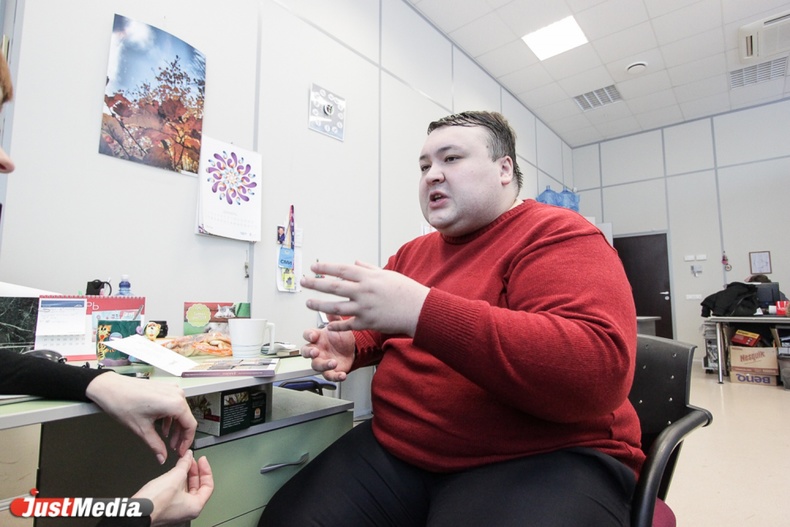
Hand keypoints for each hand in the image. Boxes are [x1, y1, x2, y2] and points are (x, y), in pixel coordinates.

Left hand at [85, 372, 196, 463]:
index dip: (187, 441)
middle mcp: (177, 394)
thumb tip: (162, 457)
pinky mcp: (165, 388)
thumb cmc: (123, 404)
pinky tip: (163, 428)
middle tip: (174, 449)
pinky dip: (170, 418)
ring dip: (176, 428)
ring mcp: (172, 390)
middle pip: (186, 419)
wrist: (110, 388)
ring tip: (168, 441)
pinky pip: (174, 405)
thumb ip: (156, 446)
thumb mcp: (142, 429)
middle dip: (181, 436)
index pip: (190, 426)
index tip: (181, 451)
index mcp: (175, 404)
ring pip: (180, 413)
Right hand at [132, 450, 213, 526]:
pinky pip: (176, 492)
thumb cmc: (155, 503)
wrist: (136, 512)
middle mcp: (187, 510)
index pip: (208, 486)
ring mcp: (176, 510)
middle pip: (197, 487)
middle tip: (191, 460)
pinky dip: (177, 481)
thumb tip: (188, 456)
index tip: (202, 460)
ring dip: (185, 475)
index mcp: (195, 506)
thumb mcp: (175, 477)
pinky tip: (173, 472)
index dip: (206, 470)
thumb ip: (184, 464)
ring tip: (182, 463)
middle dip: (195, 471)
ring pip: (186, 489)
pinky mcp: (166, 507)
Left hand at [300, 260, 428, 335]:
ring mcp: (365, 308)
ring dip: (320, 305)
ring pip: (336, 307)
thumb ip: (369, 269)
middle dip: (316, 284)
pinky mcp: (368, 322)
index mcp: (368, 277)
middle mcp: (364, 291)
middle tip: (303, 282)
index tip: (314, 267)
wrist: (419, 309)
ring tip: (308, 303)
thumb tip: (355, 263)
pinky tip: (327, 325)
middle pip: (334, 287)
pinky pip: (348, 325)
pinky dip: (337, 326)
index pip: (341, 270)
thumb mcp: (387, 274)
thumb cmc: (405, 290)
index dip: (325, 268)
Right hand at [301, 314, 355, 381]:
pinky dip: (335, 376)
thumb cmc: (341, 339)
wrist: (353, 350)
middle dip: (309, 353)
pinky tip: (341, 375)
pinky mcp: (330, 371)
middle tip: (316, 352)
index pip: (307, 335)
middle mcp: (317, 350)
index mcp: (318, 338)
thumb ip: (334, 318)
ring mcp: (322, 361)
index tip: (314, 335)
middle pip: (306, 352)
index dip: (308, 336)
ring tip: (333, 363)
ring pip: (316, 365)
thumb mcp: (339, 327)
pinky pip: (329, 376)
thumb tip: (330, 308)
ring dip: (323, 365)